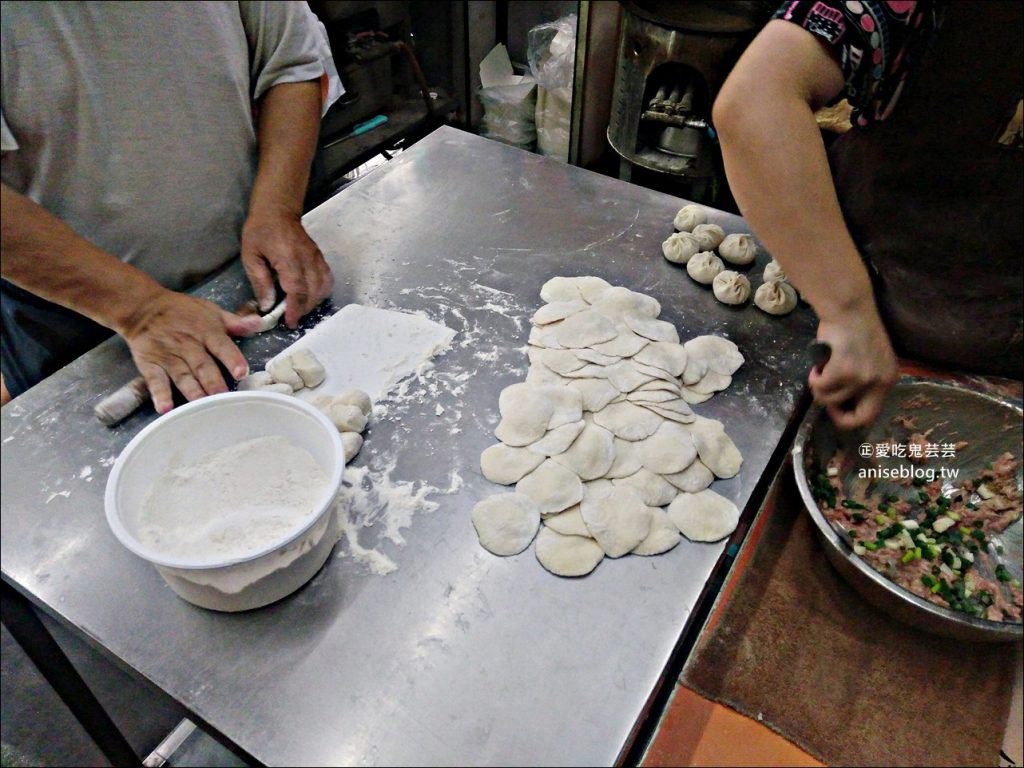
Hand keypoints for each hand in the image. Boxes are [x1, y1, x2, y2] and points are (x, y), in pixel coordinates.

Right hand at [119, 289, 262, 413]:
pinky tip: (165, 408)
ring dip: (193, 392)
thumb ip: (235, 322)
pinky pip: (155, 381)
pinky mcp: (150, 364)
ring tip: (202, 408)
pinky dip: (160, 395)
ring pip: (182, 376)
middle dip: (214, 383)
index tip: (241, 373)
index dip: (232, 359)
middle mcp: (188, 344)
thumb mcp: (211, 311)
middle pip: (202, 366)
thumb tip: (259, 323)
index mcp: (206, 331)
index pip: (221, 346)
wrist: (142, 307)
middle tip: (225, 399)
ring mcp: (168, 356)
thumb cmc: (183, 311)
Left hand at [241, 206, 332, 327]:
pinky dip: (322, 292)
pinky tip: (310, 296)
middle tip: (291, 317)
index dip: (295, 309)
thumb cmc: (260, 231)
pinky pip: (327, 279)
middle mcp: (307, 259)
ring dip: (313, 302)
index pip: (297, 289)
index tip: (290, 322)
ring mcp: (317, 258)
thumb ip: (260, 281)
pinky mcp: (320, 257)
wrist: (278, 210)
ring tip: (299, 308)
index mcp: (288, 258)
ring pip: (323, 287)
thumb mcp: (250, 256)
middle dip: (303, 309)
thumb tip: (268, 305)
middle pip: (313, 292)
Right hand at [809, 303, 898, 429]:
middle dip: (838, 416)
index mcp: (888, 379)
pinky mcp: (844, 371)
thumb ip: (862, 379)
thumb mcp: (868, 359)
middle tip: (826, 402)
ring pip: (831, 399)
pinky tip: (816, 366)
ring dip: (819, 388)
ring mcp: (862, 378)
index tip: (837, 407)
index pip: (872, 414)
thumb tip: (841, 401)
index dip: (850, 417)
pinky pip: (821, 386)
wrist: (849, 308)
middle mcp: (880, 382)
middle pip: (861, 418)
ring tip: (819, 372)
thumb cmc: (855, 328)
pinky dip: (814, 378)